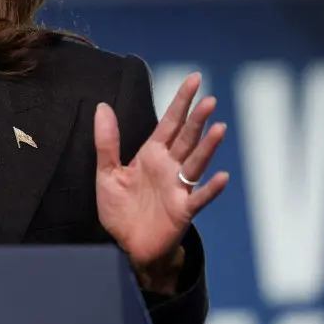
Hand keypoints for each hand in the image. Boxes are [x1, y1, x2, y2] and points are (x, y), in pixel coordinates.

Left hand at [94, 73, 228, 281]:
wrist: (126, 245)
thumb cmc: (119, 209)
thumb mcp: (106, 172)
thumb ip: (106, 141)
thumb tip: (102, 106)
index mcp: (152, 155)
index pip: (169, 122)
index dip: (181, 101)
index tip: (194, 78)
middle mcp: (169, 167)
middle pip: (186, 138)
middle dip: (197, 119)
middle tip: (209, 99)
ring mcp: (178, 188)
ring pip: (195, 162)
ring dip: (207, 146)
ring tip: (218, 127)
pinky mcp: (182, 210)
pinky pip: (198, 198)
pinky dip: (210, 189)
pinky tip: (221, 176)